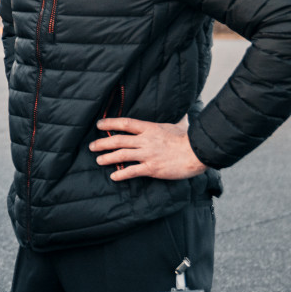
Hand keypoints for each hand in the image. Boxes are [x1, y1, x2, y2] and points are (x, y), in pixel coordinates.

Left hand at [91, 116, 206, 181]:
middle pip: (118, 140)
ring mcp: (147, 155)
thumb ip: (178, 120)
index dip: (110, 123)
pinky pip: (132, 171)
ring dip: (107, 158)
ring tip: (99, 160)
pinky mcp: (151, 168)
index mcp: (150, 128)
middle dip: (103, 143)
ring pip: (121, 155)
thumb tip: (185, 114)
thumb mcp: (180, 125)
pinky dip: (121, 174)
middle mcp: (145, 141)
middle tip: (92, 146)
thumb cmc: (189, 139)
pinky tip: (114, 176)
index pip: (125, 123)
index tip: (99, 125)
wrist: (198, 152)